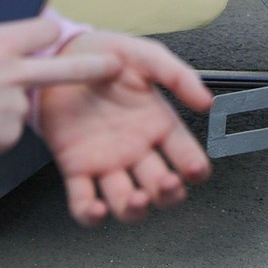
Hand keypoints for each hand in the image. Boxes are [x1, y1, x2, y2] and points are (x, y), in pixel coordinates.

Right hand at [0, 0, 116, 159]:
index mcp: (1, 44)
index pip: (44, 30)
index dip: (44, 33)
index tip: (44, 36)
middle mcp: (16, 75)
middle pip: (68, 69)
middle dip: (95, 67)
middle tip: (114, 67)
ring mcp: (14, 108)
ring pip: (20, 106)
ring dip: (6, 107)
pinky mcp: (6, 138)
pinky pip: (5, 136)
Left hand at [38, 31, 213, 225]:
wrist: (59, 53)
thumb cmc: (105, 54)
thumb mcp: (146, 56)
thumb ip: (178, 76)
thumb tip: (207, 102)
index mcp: (157, 123)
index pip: (185, 155)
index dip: (195, 167)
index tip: (197, 168)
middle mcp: (136, 148)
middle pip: (161, 187)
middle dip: (168, 192)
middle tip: (166, 182)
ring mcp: (106, 161)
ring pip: (126, 202)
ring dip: (135, 209)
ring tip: (137, 198)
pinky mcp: (75, 167)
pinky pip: (83, 201)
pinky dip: (90, 214)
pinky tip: (97, 208)